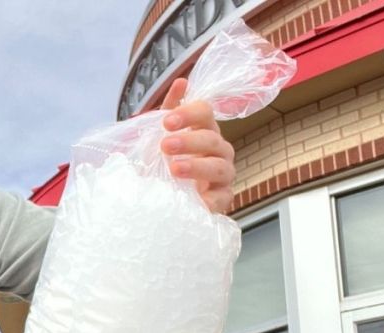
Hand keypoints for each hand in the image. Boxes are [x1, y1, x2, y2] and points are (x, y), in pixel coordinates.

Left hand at [159, 78, 235, 213]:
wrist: (166, 195)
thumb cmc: (167, 160)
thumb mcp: (160, 135)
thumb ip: (168, 110)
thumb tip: (181, 82)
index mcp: (205, 129)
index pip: (205, 112)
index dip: (188, 114)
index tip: (167, 122)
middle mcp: (218, 149)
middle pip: (212, 139)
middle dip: (189, 141)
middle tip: (165, 145)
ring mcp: (223, 174)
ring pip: (220, 167)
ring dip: (197, 167)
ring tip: (175, 169)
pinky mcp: (222, 199)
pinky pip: (222, 199)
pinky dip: (211, 200)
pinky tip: (197, 199)